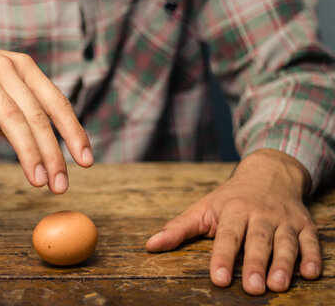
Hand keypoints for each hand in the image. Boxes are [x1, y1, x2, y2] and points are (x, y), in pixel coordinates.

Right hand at [0, 36, 93, 192]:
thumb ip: (21, 113)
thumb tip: (46, 152)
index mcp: (23, 68)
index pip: (56, 102)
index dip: (74, 132)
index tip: (86, 162)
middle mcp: (5, 68)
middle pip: (36, 116)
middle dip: (52, 153)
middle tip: (60, 185)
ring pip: (10, 118)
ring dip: (27, 153)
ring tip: (37, 182)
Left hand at [146, 149, 320, 294]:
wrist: (268, 174)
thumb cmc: (229, 198)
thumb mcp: (202, 208)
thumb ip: (179, 228)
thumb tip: (150, 246)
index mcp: (233, 210)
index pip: (227, 236)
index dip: (222, 257)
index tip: (218, 279)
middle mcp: (260, 214)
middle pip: (258, 240)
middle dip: (255, 264)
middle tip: (252, 288)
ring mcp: (284, 219)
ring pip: (285, 242)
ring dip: (283, 264)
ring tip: (278, 285)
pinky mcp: (304, 225)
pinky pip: (311, 240)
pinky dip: (313, 256)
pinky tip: (311, 272)